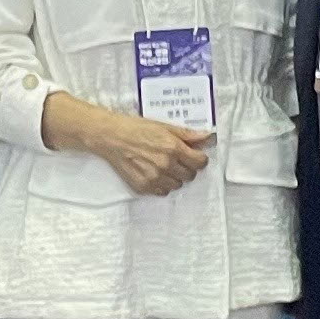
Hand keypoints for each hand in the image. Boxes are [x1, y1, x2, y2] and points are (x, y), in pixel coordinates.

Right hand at [40, 92, 211, 197]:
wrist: (111, 137)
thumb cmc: (136, 128)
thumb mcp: (164, 126)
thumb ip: (188, 134)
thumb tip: (208, 136)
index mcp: (173, 148)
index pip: (200, 162)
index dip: (199, 158)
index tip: (195, 156)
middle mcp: (165, 165)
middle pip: (190, 175)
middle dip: (187, 167)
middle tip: (177, 159)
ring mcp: (154, 178)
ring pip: (177, 185)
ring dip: (174, 177)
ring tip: (164, 165)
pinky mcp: (143, 186)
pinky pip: (162, 192)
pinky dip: (161, 184)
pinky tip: (154, 173)